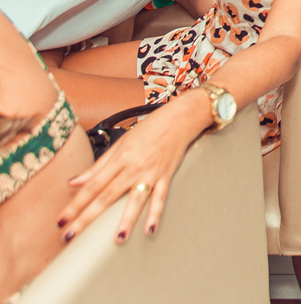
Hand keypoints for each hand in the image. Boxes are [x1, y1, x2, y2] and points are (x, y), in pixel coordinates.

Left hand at [56, 96, 206, 243]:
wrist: (180, 118)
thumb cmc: (149, 129)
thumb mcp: (120, 143)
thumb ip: (98, 166)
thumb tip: (74, 182)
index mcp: (119, 159)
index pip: (92, 185)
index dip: (75, 204)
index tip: (62, 220)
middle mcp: (134, 167)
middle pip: (107, 196)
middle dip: (87, 218)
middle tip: (71, 236)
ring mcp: (151, 173)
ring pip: (136, 199)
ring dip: (127, 220)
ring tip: (118, 239)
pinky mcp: (166, 176)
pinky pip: (160, 198)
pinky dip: (156, 214)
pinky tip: (150, 229)